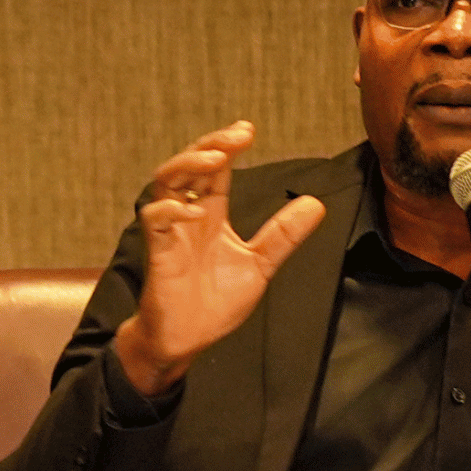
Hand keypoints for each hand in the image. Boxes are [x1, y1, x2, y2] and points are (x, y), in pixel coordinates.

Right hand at [108, 121, 326, 393]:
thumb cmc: (215, 303)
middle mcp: (189, 217)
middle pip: (188, 165)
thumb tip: (315, 204)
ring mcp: (172, 232)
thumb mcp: (260, 264)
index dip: (227, 146)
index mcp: (211, 216)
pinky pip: (155, 220)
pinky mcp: (159, 253)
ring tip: (214, 160)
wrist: (188, 339)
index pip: (215, 170)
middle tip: (237, 136)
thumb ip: (282, 234)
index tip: (248, 131)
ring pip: (164, 182)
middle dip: (210, 145)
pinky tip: (194, 211)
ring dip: (187, 165)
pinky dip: (172, 211)